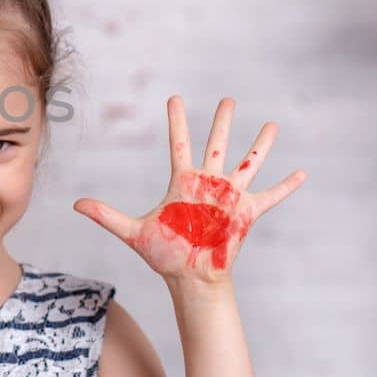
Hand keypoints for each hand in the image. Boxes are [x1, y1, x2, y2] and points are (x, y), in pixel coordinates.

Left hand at [73, 96, 305, 285]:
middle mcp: (208, 184)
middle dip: (222, 121)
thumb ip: (106, 215)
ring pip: (248, 163)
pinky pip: (271, 196)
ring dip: (261, 145)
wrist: (190, 278)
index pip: (179, 143)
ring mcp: (229, 197)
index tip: (175, 98)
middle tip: (228, 99)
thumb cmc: (164, 255)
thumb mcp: (133, 232)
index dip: (177, 121)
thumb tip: (74, 205)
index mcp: (183, 182)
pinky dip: (287, 186)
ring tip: (272, 125)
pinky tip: (302, 173)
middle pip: (217, 144)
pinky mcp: (246, 213)